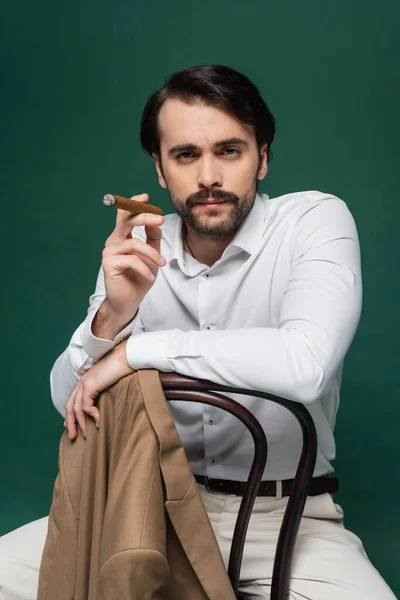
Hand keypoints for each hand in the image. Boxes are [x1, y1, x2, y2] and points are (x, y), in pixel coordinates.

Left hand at [63, 339, 132, 439]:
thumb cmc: (123, 368)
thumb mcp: (111, 382)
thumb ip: (104, 391)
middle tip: (73, 436)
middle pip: (70, 405)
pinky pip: (86, 405)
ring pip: (76, 408)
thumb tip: (105, 405)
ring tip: (86, 434)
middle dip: (71, 422)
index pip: (73, 399)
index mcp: (86, 380)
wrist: (126, 356)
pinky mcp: (90, 385)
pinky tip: (98, 421)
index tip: (70, 425)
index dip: (70, 414)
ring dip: (81, 423)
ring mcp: (85, 382)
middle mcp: (83, 381)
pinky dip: (91, 415)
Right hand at [101, 193, 165, 324]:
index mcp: (122, 236)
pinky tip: (150, 276)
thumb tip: (156, 221)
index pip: (125, 215)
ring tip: (161, 264)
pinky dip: (144, 268)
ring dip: (152, 254)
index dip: (133, 203)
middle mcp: (113, 241)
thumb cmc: (139, 277)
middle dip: (145, 217)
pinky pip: (131, 260)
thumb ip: (153, 238)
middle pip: (127, 221)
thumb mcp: (151, 254)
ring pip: (134, 243)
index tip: (146, 197)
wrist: (129, 301)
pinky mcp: (108, 264)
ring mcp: (109, 252)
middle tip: (161, 220)